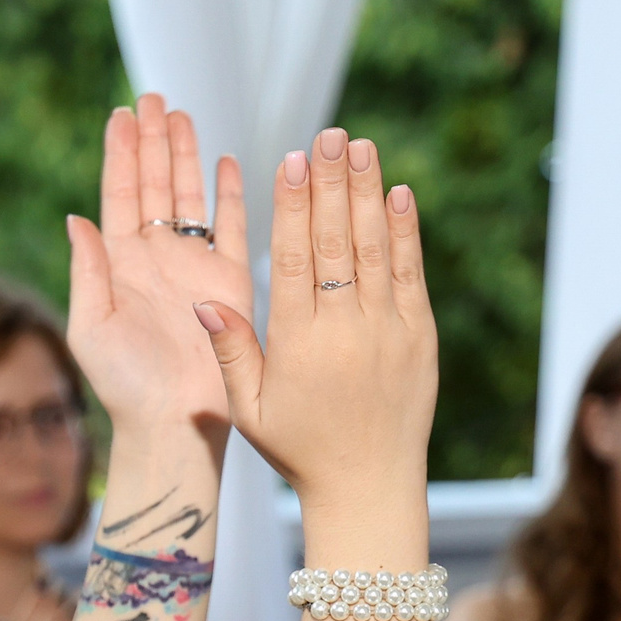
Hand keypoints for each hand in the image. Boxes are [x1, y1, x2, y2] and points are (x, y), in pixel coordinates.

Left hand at [65, 94, 251, 438]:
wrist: (172, 421)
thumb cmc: (123, 384)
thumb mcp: (91, 325)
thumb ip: (87, 269)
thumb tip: (75, 217)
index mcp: (118, 265)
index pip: (120, 196)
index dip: (121, 154)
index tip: (120, 113)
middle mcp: (155, 259)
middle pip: (155, 185)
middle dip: (153, 140)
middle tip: (152, 96)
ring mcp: (192, 266)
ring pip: (190, 197)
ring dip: (185, 155)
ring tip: (180, 113)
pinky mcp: (229, 281)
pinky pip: (231, 228)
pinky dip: (229, 194)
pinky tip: (223, 161)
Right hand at [197, 130, 437, 533]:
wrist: (369, 485)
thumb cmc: (299, 448)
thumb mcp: (249, 409)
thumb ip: (230, 351)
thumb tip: (202, 300)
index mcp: (298, 344)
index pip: (293, 259)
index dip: (293, 206)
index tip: (292, 161)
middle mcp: (345, 329)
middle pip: (336, 241)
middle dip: (333, 183)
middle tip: (330, 134)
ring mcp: (387, 329)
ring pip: (375, 247)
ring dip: (368, 192)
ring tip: (362, 145)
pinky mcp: (418, 335)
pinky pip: (409, 273)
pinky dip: (405, 231)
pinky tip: (399, 194)